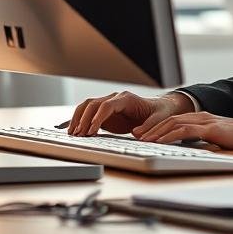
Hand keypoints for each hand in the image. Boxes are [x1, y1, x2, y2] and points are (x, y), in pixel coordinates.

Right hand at [67, 91, 193, 135]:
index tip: (91, 131)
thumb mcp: (159, 118)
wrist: (158, 108)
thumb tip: (137, 133)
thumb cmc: (159, 112)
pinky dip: (80, 121)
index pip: (107, 105)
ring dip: (78, 118)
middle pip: (93, 104)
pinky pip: (89, 114)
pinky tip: (75, 131)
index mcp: (127, 98)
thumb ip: (149, 126)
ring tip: (73, 133)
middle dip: (84, 119)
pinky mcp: (105, 113)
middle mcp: (115, 98)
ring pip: (88, 106)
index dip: (97, 117)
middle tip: (78, 134)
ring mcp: (109, 104)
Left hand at [134, 112, 232, 149]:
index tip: (142, 134)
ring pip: (174, 123)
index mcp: (202, 118)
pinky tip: (161, 141)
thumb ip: (204, 141)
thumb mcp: (218, 140)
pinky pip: (186, 130)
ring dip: (156, 131)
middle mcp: (201, 116)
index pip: (173, 120)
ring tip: (142, 140)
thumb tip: (191, 151)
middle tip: (135, 136)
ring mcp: (206, 120)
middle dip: (151, 128)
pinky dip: (170, 135)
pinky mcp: (211, 128)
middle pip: (169, 119)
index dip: (156, 126)